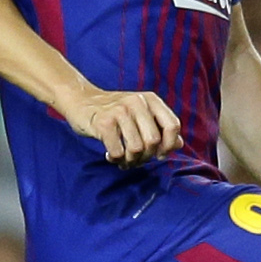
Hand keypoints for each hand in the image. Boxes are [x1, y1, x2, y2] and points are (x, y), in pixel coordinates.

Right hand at [64, 88, 184, 163]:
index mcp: (151, 100)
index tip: (160, 155)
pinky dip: (116, 159)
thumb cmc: (115, 112)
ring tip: (124, 160)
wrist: (81, 101)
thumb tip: (179, 144)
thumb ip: (160, 127)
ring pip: (136, 148)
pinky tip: (111, 155)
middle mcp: (137, 102)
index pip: (172, 125)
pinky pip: (118, 151)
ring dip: (131, 161)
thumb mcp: (141, 114)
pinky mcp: (103, 123)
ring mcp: (120, 111)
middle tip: (136, 160)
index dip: (169, 144)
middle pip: (154, 141)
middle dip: (146, 157)